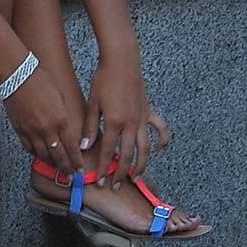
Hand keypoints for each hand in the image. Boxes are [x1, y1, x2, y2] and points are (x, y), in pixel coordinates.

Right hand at [3, 68, 80, 177]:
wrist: (17, 75)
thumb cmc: (41, 80)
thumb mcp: (60, 97)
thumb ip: (64, 115)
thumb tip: (67, 129)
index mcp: (61, 120)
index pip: (71, 148)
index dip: (77, 161)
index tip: (81, 170)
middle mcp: (47, 129)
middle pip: (59, 156)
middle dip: (66, 168)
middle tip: (71, 177)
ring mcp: (32, 132)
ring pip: (43, 156)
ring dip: (52, 164)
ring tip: (57, 169)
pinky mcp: (20, 130)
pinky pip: (29, 149)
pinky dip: (36, 154)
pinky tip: (41, 156)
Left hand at [83, 51, 150, 185]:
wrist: (122, 59)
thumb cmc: (104, 77)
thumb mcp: (93, 102)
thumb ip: (90, 126)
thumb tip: (85, 146)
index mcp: (114, 122)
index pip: (108, 152)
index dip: (104, 168)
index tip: (101, 182)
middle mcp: (130, 123)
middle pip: (128, 155)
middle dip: (121, 173)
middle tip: (115, 186)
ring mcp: (141, 118)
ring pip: (145, 148)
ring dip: (141, 164)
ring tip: (136, 177)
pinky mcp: (148, 110)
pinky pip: (159, 129)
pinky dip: (162, 141)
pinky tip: (160, 151)